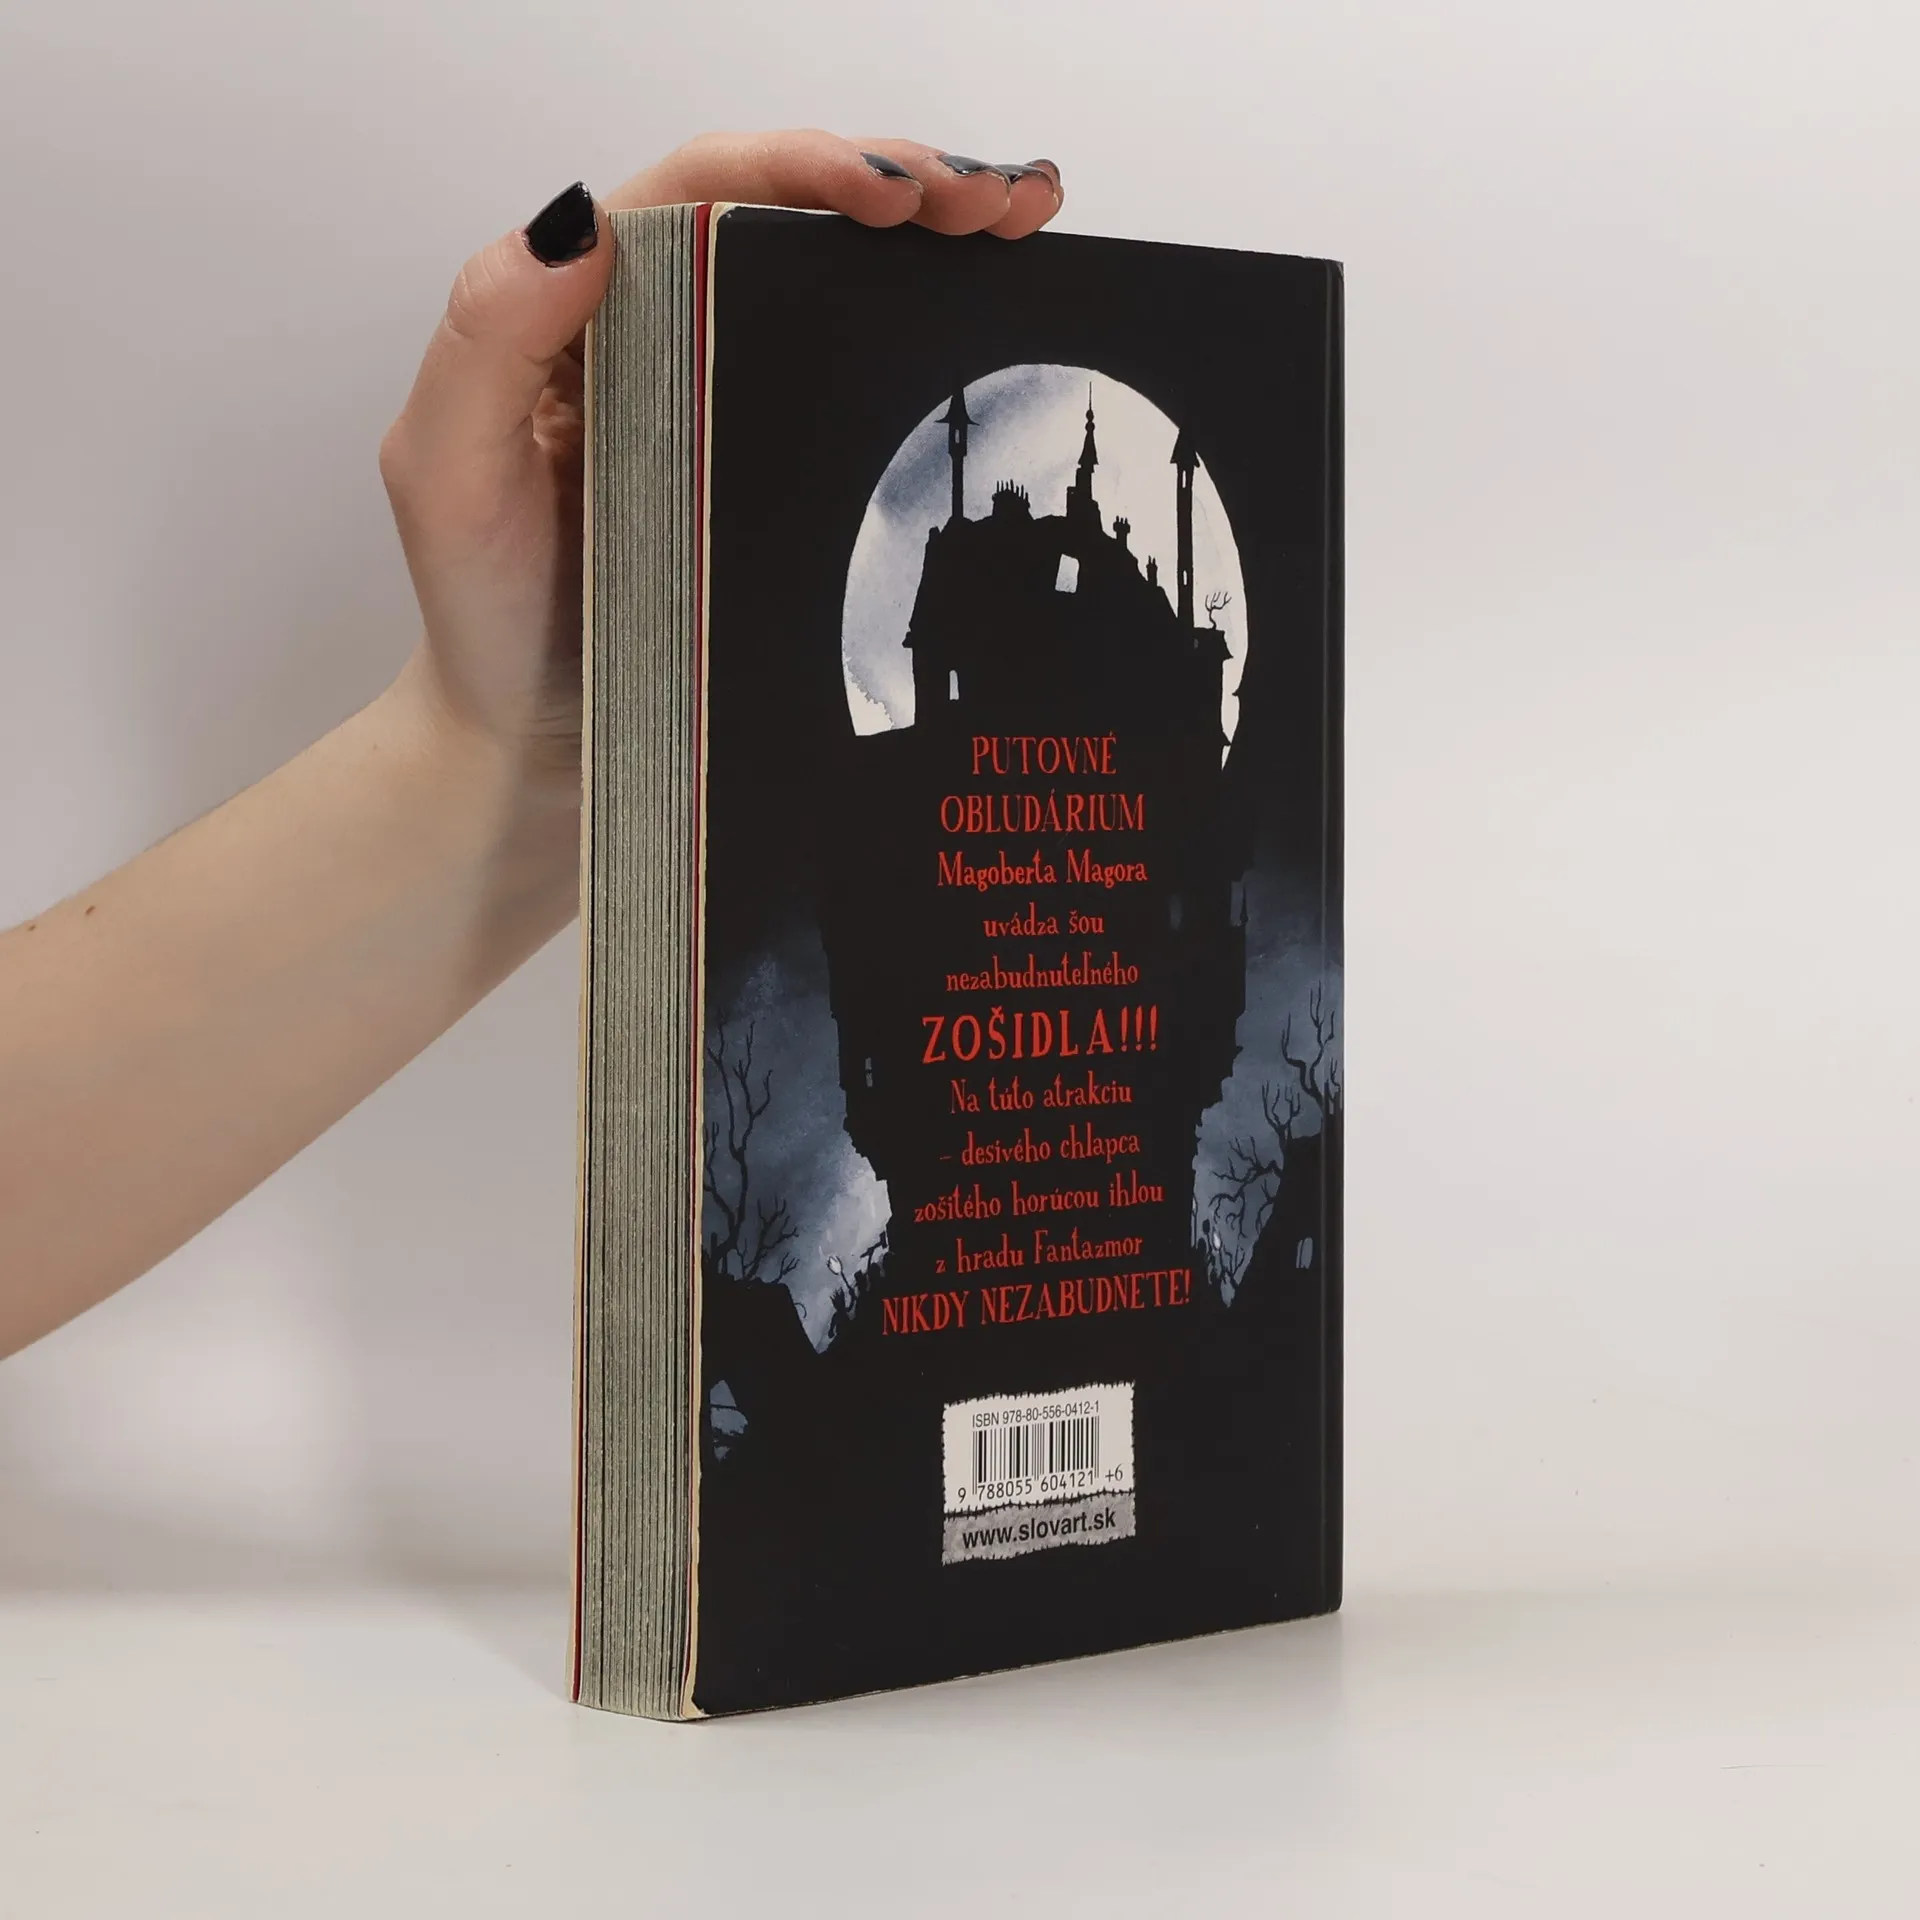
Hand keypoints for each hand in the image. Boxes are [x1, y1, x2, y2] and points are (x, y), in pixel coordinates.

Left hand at [377, 131, 1065, 836]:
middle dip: (902, 185)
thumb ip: (483, 342)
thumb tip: (576, 226)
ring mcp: (735, 404)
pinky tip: (1001, 313)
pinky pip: (860, 384)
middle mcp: (670, 337)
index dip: (799, 169)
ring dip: (937, 244)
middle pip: (791, 220)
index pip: (701, 195)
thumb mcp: (445, 475)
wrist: (542, 744)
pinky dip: (933, 335)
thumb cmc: (487, 616)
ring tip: (1025, 225)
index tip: (888, 195)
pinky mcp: (785, 473)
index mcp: (590, 313)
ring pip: (839, 287)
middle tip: (996, 204)